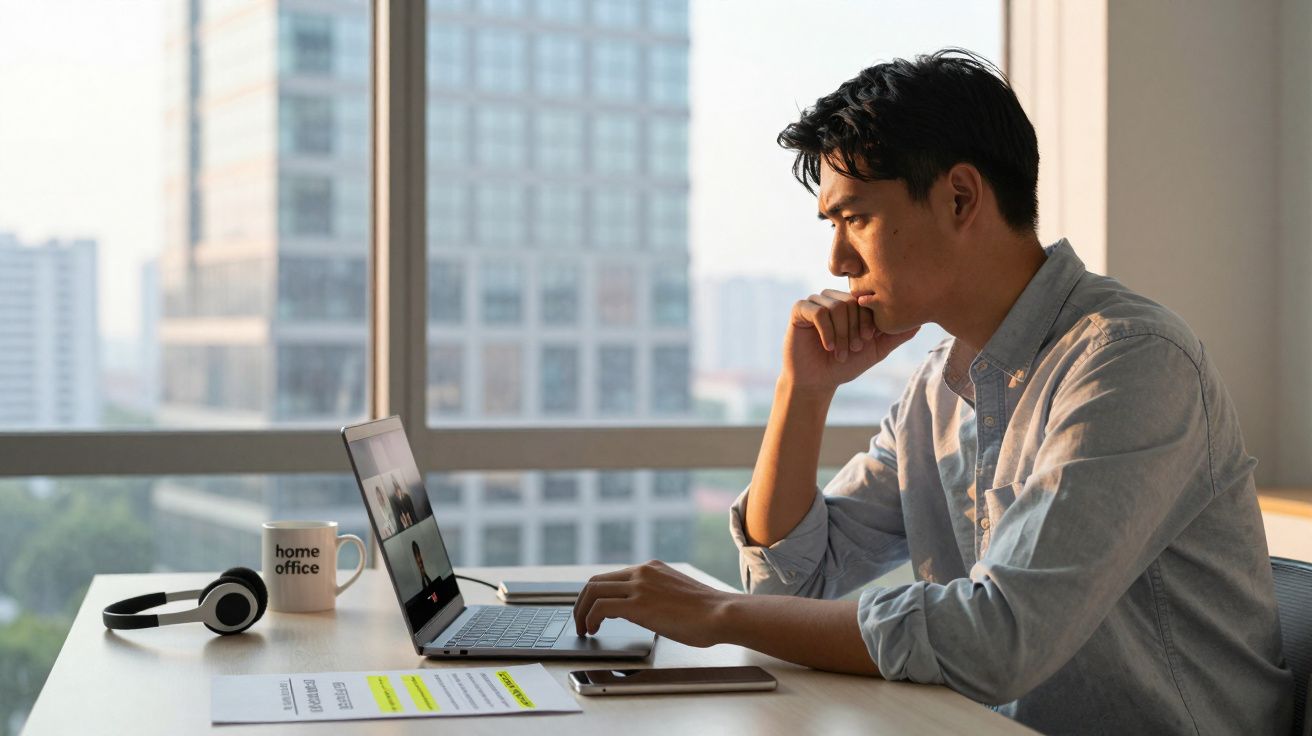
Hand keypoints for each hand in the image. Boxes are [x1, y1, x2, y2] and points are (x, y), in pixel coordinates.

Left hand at [572, 560, 732, 647]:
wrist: (721, 614)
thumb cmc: (707, 612)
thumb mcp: (677, 594)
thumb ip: (658, 596)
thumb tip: (648, 612)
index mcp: (652, 568)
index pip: (612, 576)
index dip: (596, 594)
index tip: (591, 609)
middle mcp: (642, 572)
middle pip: (596, 581)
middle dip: (582, 602)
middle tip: (580, 620)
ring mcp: (639, 586)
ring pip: (593, 591)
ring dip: (581, 611)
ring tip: (583, 628)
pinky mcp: (638, 604)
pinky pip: (601, 607)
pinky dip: (591, 618)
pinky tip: (593, 630)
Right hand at [783, 289, 919, 391]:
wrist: (817, 381)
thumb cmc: (846, 365)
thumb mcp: (876, 350)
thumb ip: (895, 335)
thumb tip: (920, 322)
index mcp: (851, 303)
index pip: (866, 300)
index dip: (869, 320)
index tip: (867, 340)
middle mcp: (834, 298)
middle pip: (851, 302)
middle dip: (854, 329)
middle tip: (854, 349)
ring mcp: (816, 302)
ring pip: (836, 307)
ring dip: (841, 334)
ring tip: (841, 352)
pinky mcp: (799, 310)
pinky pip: (818, 311)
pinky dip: (826, 331)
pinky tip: (828, 347)